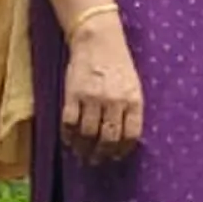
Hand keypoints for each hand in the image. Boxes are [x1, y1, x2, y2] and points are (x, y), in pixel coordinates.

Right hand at [61, 20, 143, 162]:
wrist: (98, 41)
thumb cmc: (119, 65)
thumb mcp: (134, 86)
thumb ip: (131, 109)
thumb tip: (126, 137)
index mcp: (133, 100)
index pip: (131, 134)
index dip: (123, 150)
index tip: (117, 156)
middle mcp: (114, 101)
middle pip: (108, 138)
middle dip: (102, 154)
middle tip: (97, 160)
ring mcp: (92, 99)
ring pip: (87, 134)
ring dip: (84, 148)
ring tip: (82, 154)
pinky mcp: (72, 95)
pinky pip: (69, 123)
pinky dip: (68, 136)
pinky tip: (69, 141)